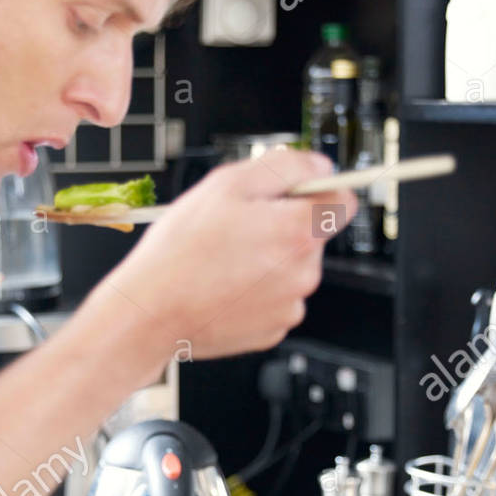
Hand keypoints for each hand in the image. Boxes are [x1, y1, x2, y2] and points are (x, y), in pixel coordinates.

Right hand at [103, 149, 357, 360]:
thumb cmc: (181, 252)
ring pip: (291, 269)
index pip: (344, 200)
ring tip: (224, 260)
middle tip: (237, 227)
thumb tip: (319, 165)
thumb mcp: (228, 184)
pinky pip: (274, 300)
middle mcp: (303, 273)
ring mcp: (289, 306)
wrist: (151, 312)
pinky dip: (255, 292)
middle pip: (312, 236)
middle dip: (283, 226)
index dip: (318, 189)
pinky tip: (224, 286)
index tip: (297, 192)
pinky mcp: (272, 330)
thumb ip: (285, 166)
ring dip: (267, 260)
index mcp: (299, 231)